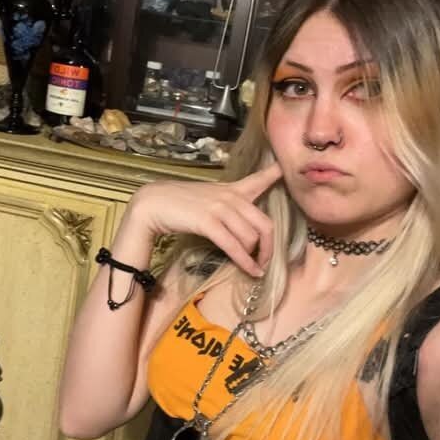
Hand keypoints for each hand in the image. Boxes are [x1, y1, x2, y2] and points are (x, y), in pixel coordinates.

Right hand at [133, 163, 282, 277]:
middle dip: (270, 247)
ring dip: (256, 257)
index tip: (287, 169)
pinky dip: (244, 261)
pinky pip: (234, 245)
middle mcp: (231, 196)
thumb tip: (242, 225)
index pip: (260, 178)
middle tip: (267, 261)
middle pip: (265, 223)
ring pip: (251, 237)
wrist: (152, 204)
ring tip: (256, 268)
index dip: (276, 174)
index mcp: (232, 189)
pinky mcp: (208, 221)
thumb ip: (228, 206)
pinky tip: (250, 270)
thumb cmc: (180, 204)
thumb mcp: (209, 198)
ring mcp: (220, 208)